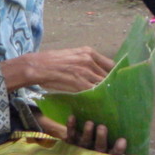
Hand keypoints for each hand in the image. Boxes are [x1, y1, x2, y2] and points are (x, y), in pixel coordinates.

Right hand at [0, 46, 114, 92]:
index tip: (118, 82)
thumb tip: (95, 72)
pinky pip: (94, 91)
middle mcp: (89, 60)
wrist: (36, 66)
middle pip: (110, 75)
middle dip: (114, 85)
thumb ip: (85, 61)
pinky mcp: (79, 83)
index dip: (116, 75)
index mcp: (88, 52)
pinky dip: (98, 97)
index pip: (111, 64)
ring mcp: (85, 72)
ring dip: (108, 93)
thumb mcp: (71, 55)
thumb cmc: (50, 62)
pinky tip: (100, 103)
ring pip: (104, 84)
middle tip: (118, 95)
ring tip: (111, 101)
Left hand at [65, 115, 126, 154]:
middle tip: (102, 127)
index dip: (118, 148)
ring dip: (87, 132)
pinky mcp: (71, 143)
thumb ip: (121, 137)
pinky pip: (71, 136)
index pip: (115, 154)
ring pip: (84, 143)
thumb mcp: (114, 141)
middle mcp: (95, 154)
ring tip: (89, 122)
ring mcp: (82, 149)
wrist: (81, 147)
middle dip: (101, 138)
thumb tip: (130, 124)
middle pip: (99, 148)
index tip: (123, 140)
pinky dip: (71, 126)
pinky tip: (72, 116)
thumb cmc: (106, 141)